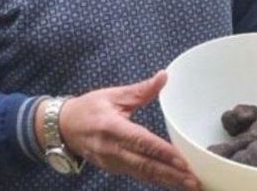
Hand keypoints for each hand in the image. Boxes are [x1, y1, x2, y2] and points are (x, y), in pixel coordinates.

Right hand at [46, 71, 200, 189]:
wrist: (62, 127)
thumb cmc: (88, 108)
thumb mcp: (113, 95)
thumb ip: (141, 90)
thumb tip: (164, 76)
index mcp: (112, 128)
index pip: (142, 142)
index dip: (162, 153)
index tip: (182, 160)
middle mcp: (112, 149)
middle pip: (145, 165)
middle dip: (171, 174)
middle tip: (193, 181)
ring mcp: (111, 162)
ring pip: (142, 174)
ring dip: (166, 181)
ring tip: (188, 185)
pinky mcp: (113, 169)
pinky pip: (137, 175)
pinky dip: (155, 180)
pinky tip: (172, 182)